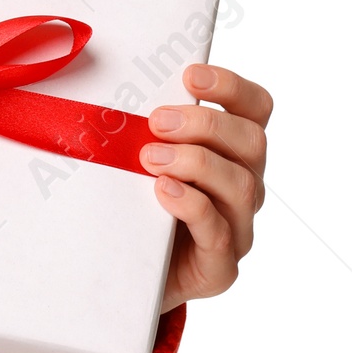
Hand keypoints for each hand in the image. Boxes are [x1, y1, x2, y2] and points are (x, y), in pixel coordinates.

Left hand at [144, 63, 271, 311]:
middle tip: (156, 121)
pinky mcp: (219, 267)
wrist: (121, 278)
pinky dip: (192, 205)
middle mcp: (243, 188)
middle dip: (205, 124)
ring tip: (150, 157)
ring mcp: (237, 229)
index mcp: (232, 153)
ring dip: (196, 162)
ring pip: (242, 186)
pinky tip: (163, 191)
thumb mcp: (131, 161)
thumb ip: (135, 129)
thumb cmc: (129, 207)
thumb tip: (95, 90)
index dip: (231, 86)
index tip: (189, 75)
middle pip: (252, 142)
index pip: (256, 109)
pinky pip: (219, 233)